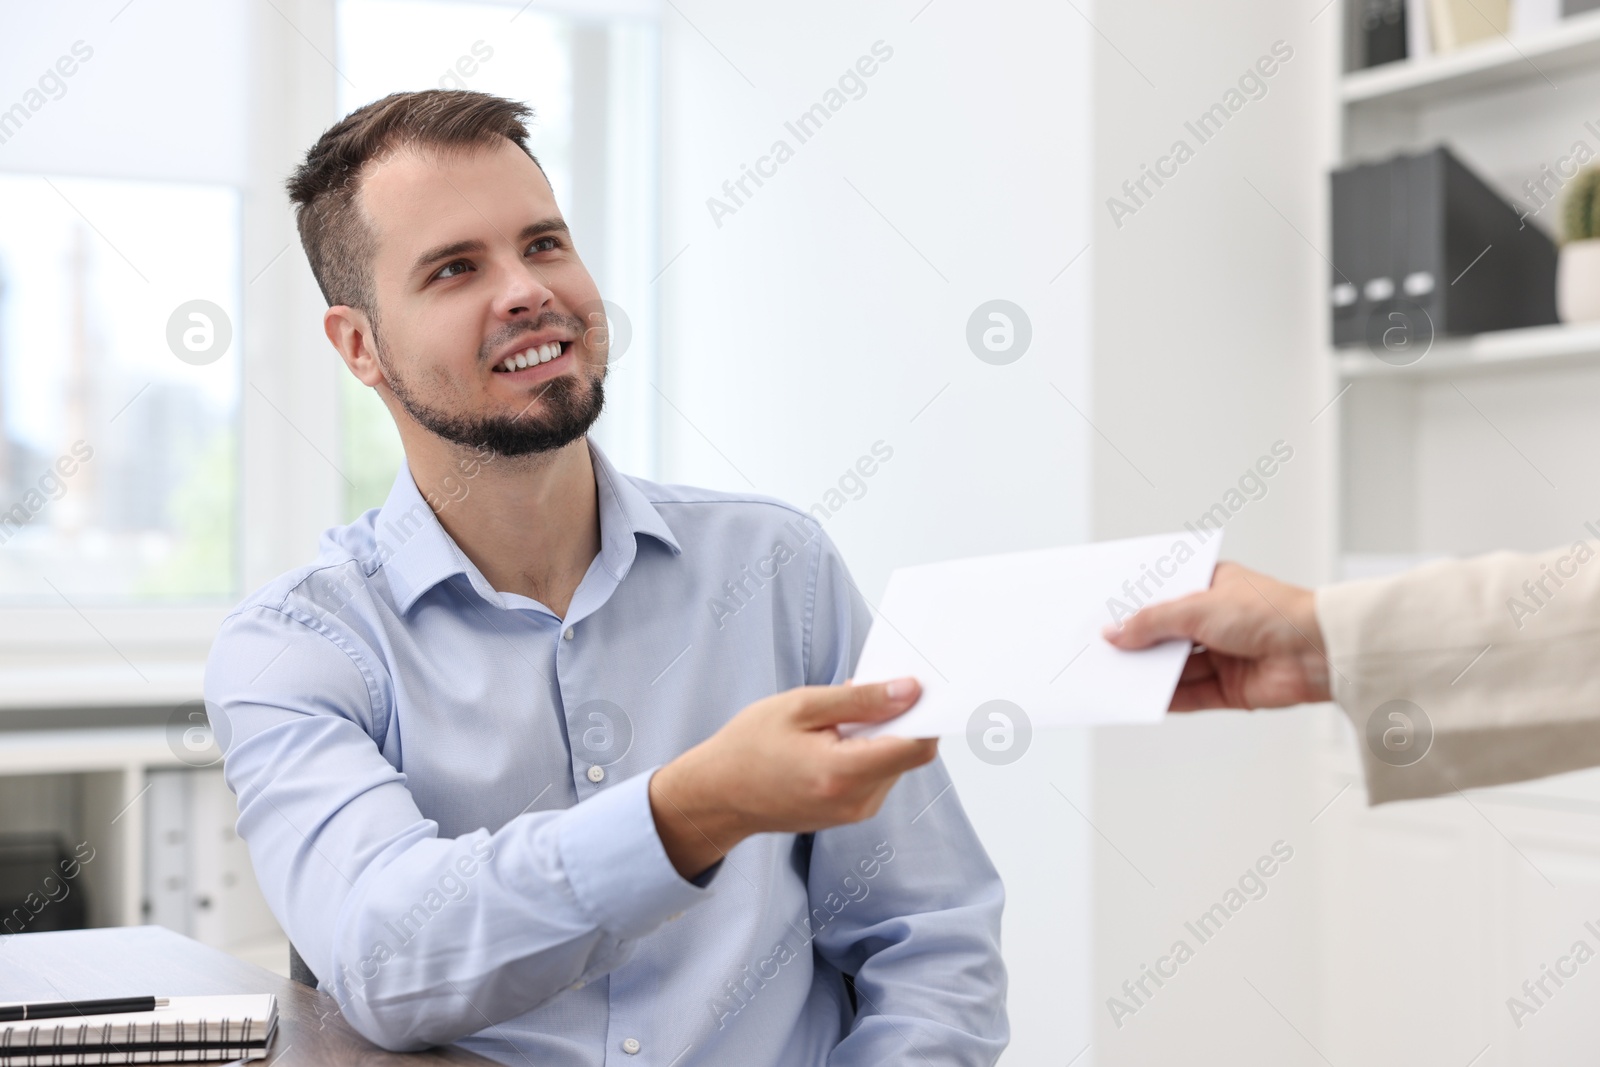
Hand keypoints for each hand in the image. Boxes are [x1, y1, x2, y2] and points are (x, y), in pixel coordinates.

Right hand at [648, 679, 936, 878]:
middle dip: (896, 719)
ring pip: (895, 763)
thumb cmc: (749, 747)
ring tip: (835, 722)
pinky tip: (833, 741)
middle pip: (909, 753)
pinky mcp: (851, 814)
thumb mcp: (800, 706)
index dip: (925, 713)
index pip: (917, 746)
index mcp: (844, 773)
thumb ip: (860, 700)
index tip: (915, 686)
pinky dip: (867, 752)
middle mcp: (857, 802)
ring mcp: (855, 813)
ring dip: (879, 736)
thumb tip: (910, 691)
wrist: (718, 795)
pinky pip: (878, 775)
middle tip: (859, 694)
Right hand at [1102, 561, 1331, 711]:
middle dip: (1138, 643)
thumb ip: (1152, 623)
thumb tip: (1115, 633)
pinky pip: (1191, 694)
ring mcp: (1225, 655)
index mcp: (1213, 586)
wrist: (1319, 651)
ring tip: (1114, 677)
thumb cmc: (1271, 612)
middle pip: (1167, 634)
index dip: (1136, 605)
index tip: (1105, 615)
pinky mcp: (1232, 688)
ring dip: (1149, 672)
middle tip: (1102, 650)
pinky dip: (1168, 697)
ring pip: (1176, 666)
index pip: (1165, 594)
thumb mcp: (1197, 607)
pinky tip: (1143, 698)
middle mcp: (1218, 620)